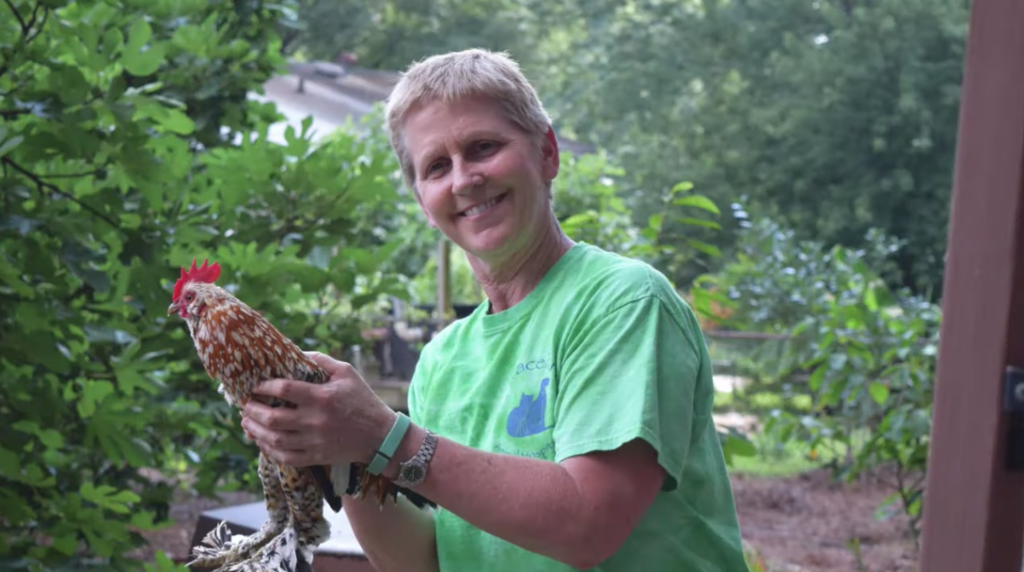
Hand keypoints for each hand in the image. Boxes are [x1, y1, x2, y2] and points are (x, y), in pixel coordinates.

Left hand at [241, 351, 396, 467]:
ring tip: (247, 422)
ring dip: (255, 431)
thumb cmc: (363, 400)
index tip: (256, 385)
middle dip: (253, 410)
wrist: (381, 436)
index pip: (284, 389)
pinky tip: (262, 441)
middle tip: (245, 405)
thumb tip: (297, 353)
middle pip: (273, 418)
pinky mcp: (316, 456)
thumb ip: (321, 360)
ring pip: (275, 439)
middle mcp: (315, 420)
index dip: (265, 386)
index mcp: (322, 397)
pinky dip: (269, 450)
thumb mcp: (347, 373)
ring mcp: (314, 441)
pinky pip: (285, 457)